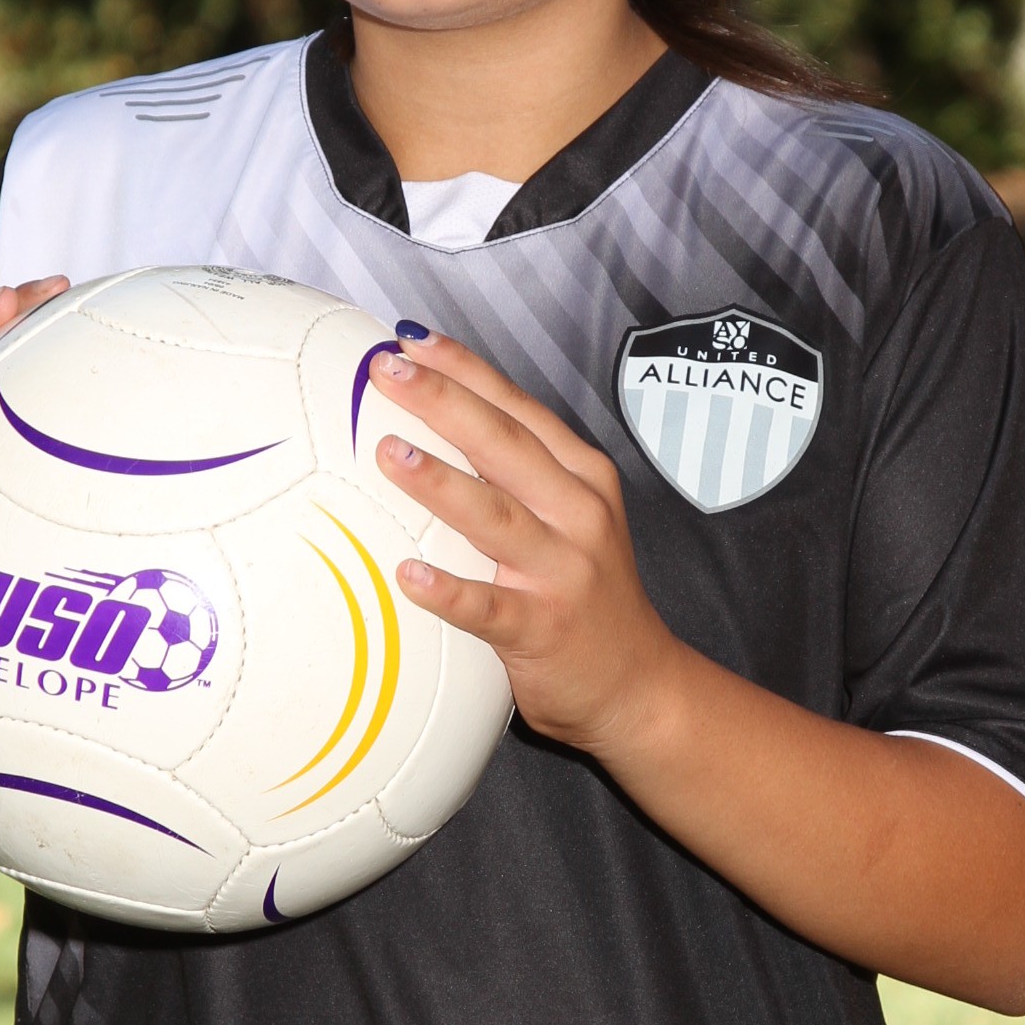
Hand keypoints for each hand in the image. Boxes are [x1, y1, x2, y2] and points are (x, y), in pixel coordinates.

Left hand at [369, 334, 677, 755]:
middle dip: (442, 400)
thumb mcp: (569, 516)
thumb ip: (516, 474)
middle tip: (384, 371)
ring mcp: (562, 570)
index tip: (410, 339)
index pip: (517, 408)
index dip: (464, 369)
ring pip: (495, 515)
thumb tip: (433, 426)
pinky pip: (487, 607)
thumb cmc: (587, 593)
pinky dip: (448, 590)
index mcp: (581, 476)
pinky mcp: (543, 627)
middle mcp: (577, 513)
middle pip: (503, 444)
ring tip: (389, 454)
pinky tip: (407, 574)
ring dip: (441, 482)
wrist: (639, 685)